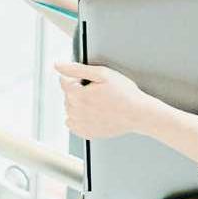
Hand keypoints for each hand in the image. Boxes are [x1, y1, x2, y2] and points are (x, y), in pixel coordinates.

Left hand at [53, 60, 180, 140]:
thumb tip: (58, 65)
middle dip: (79, 90)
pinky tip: (94, 113)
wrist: (139, 114)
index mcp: (77, 95)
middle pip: (67, 95)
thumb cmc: (125, 93)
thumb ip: (77, 69)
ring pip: (70, 109)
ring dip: (79, 104)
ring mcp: (80, 124)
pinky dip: (80, 118)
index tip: (93, 81)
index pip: (64, 81)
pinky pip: (73, 123)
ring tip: (99, 103)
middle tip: (100, 92)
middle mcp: (75, 111)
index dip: (78, 77)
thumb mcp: (102, 74)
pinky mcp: (85, 133)